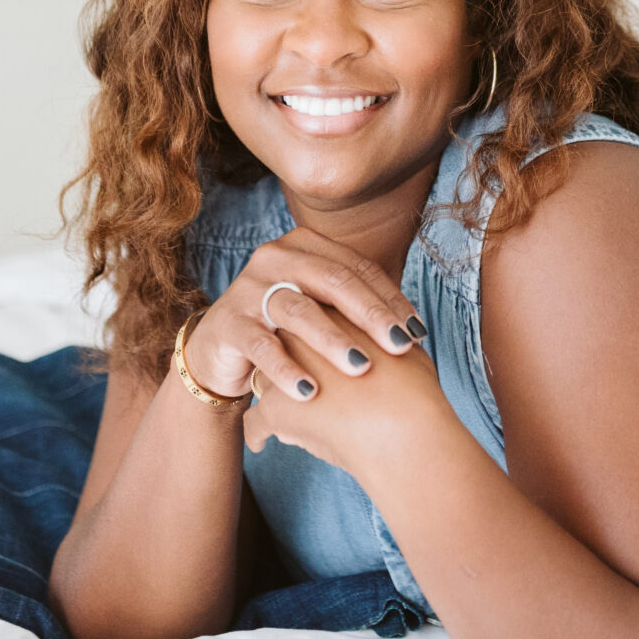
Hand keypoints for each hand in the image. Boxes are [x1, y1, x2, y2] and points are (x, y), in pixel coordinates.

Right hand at [180, 227, 426, 404]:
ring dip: (333, 340)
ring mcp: (247, 288)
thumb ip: (358, 307)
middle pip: (333, 281)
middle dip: (371, 315)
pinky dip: (287, 369)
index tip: (417, 332)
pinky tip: (310, 392)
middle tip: (400, 345)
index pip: (357, 268)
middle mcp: (275, 257)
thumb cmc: (285, 328)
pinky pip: (261, 346)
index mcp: (304, 246)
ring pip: (298, 310)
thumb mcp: (321, 308)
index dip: (390, 299)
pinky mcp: (227, 323)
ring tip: (361, 367)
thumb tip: (416, 329)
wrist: (221, 350)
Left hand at [243, 326, 460, 480]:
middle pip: (282, 346)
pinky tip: (260, 443)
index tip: (320, 357)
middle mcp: (299, 335)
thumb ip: (390, 339)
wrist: (401, 422)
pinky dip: (257, 434)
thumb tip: (401, 340)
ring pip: (265, 382)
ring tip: (282, 414)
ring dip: (274, 395)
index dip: (314, 340)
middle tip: (301, 381)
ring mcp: (283, 371)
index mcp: (328, 315)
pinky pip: (255, 423)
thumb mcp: (405, 349)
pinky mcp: (274, 410)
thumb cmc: (412, 388)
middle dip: (289, 362)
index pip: (309, 320)